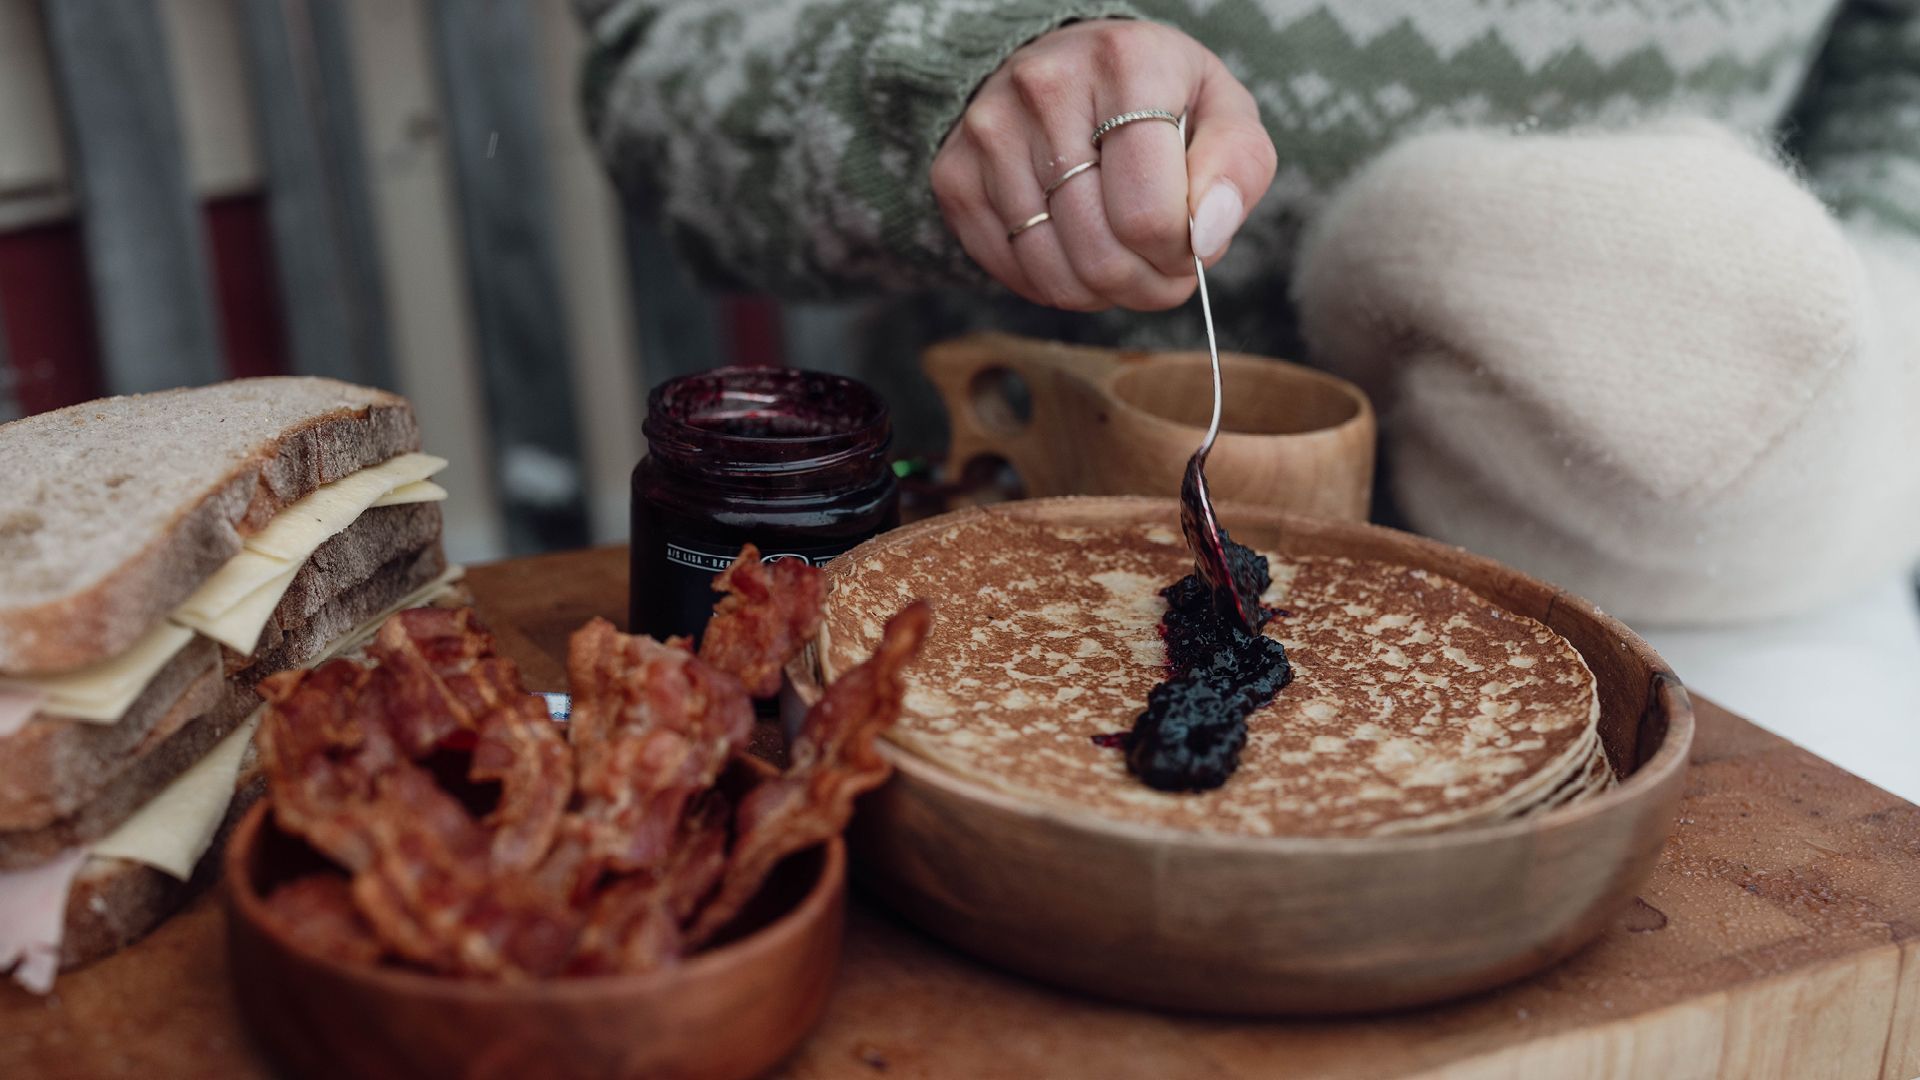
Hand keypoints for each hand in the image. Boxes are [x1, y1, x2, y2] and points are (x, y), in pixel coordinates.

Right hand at [931, 19, 1275, 311]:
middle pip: (1100, 252)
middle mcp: (1045, 88)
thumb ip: (1237, 168)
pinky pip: (1011, 272)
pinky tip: (1077, 253)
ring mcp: (989, 132)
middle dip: (1144, 285)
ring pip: (1053, 273)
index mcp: (1127, 62)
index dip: (1178, 256)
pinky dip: (1054, 284)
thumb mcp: (1221, 111)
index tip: (1189, 249)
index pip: (1149, 214)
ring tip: (1123, 263)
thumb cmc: (1157, 97)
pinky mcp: (954, 173)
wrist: (1066, 65)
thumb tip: (1205, 236)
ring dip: (1101, 292)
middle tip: (1161, 274)